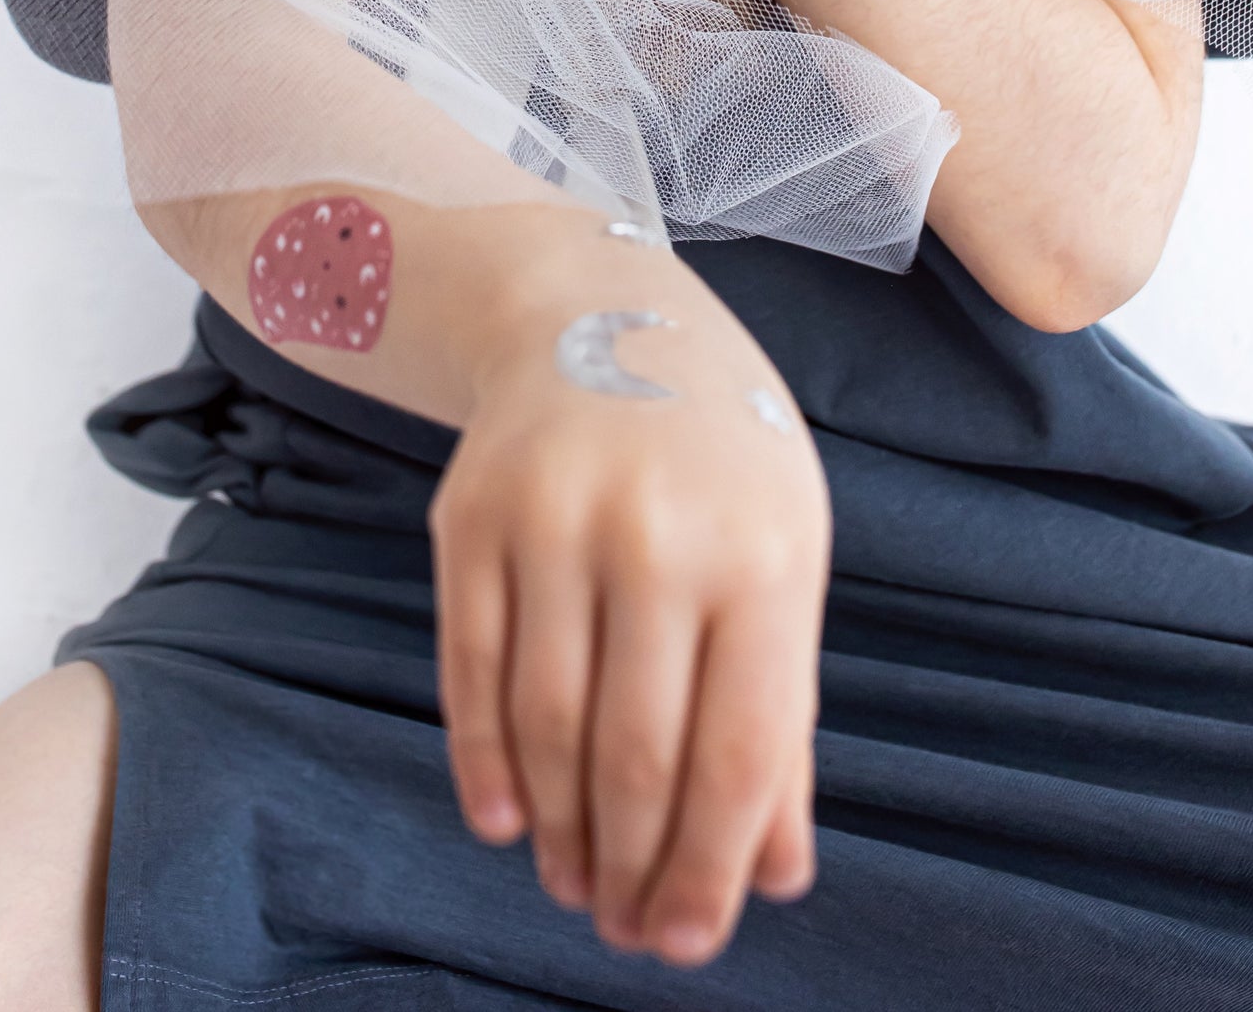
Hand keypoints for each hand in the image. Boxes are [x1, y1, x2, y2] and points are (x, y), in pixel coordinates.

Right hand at [431, 266, 828, 965]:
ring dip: (559, 832)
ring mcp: (556, 520)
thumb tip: (772, 873)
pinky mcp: (471, 516)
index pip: (736, 756)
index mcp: (761, 553)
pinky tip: (505, 821)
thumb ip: (780, 715)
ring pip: (548, 727)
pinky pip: (472, 671)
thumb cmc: (718, 456)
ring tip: (573, 884)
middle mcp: (658, 534)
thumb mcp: (781, 557)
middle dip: (632, 871)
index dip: (709, 871)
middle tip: (624, 930)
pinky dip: (485, 764)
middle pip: (638, 758)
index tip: (689, 943)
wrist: (599, 309)